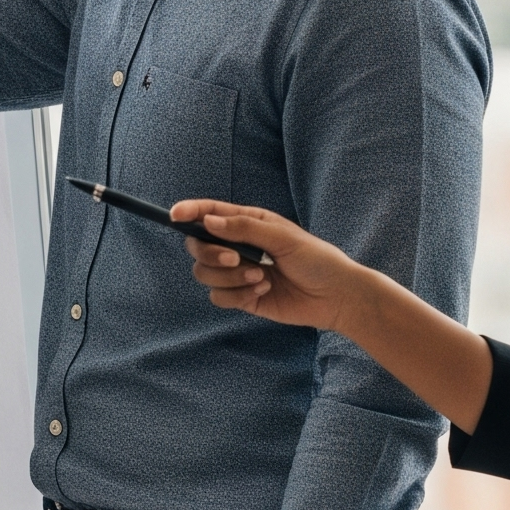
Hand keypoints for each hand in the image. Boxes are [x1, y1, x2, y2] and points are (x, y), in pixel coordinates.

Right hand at [174, 199, 366, 331]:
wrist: (335, 296)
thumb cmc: (316, 258)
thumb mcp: (283, 237)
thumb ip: (244, 229)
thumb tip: (208, 221)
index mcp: (247, 224)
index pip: (209, 214)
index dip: (189, 212)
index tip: (174, 215)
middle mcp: (237, 247)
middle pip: (199, 247)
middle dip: (211, 254)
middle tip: (234, 259)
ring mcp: (237, 273)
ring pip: (205, 275)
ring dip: (230, 278)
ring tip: (260, 277)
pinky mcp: (242, 297)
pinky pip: (219, 297)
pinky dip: (238, 295)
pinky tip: (263, 291)